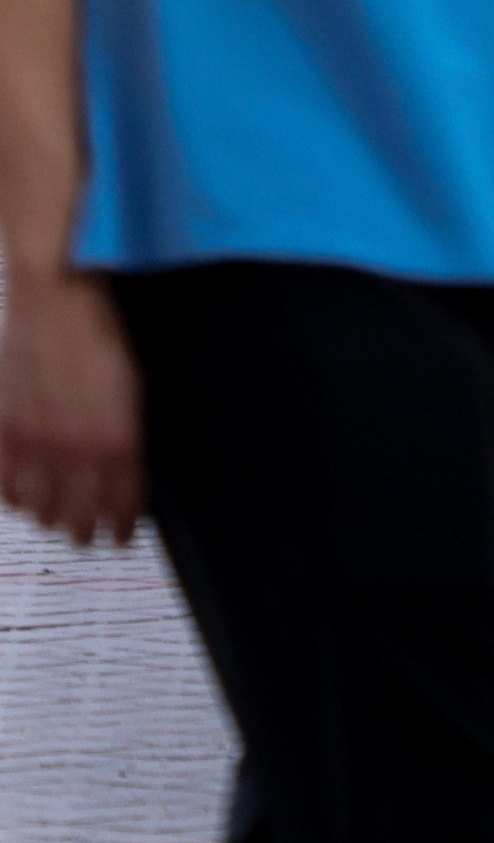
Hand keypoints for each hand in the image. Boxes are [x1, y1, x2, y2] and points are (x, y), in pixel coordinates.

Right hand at [0, 268, 141, 548]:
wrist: (55, 302)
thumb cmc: (101, 336)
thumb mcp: (132, 387)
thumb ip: (126, 431)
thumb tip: (125, 466)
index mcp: (118, 437)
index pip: (122, 498)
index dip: (122, 523)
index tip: (123, 536)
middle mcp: (78, 446)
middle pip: (81, 510)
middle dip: (86, 530)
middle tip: (87, 540)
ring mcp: (38, 439)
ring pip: (42, 503)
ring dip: (51, 518)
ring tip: (56, 525)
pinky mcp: (6, 426)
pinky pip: (6, 481)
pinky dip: (13, 497)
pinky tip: (20, 503)